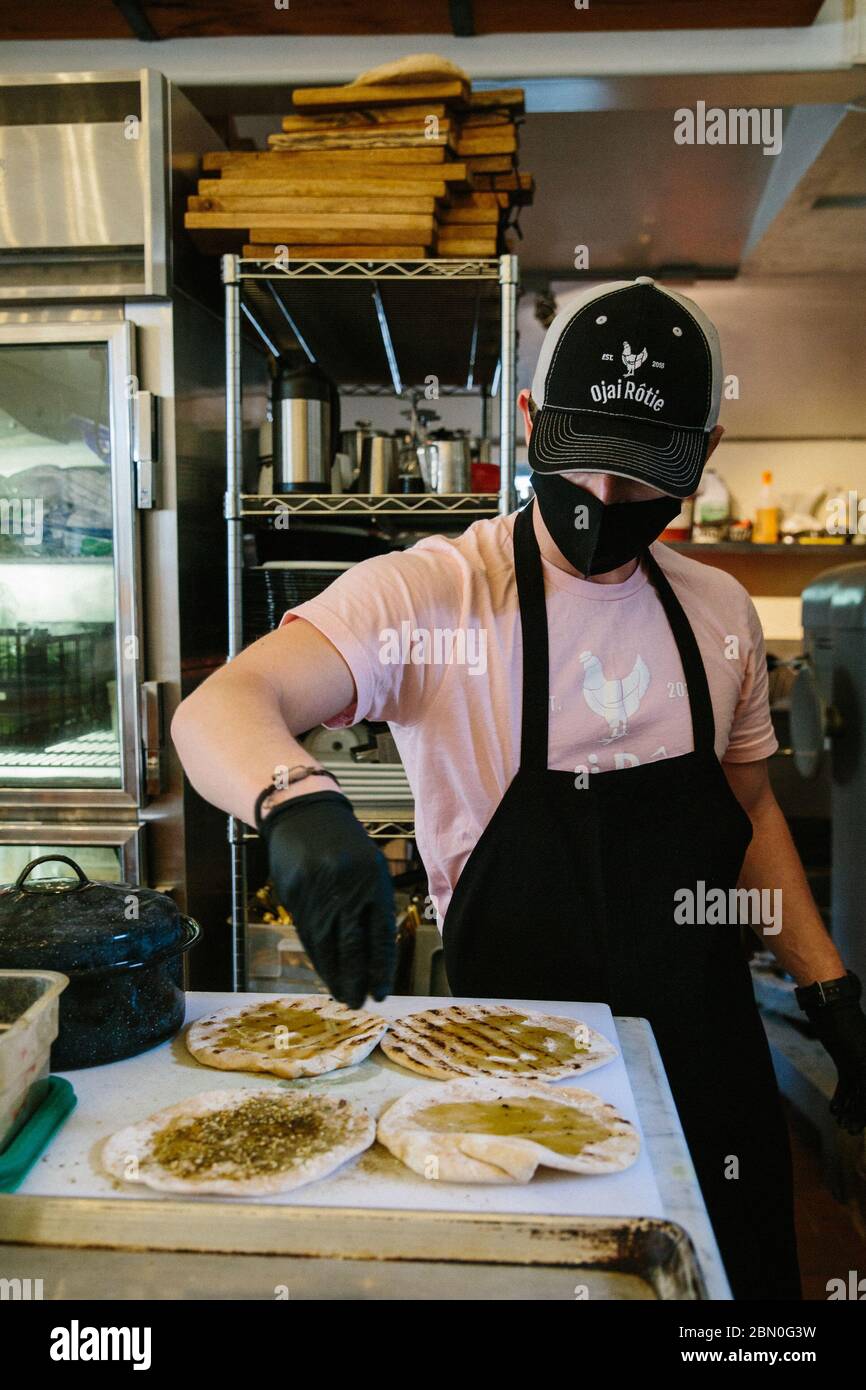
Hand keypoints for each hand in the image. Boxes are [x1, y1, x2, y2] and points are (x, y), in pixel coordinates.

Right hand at [262, 791, 396, 1010]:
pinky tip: (325, 972)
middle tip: (359, 1004)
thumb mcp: (369, 866)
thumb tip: (375, 955)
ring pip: (326, 946)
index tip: (381, 993)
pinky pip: (307, 934)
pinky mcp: (293, 894)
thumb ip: (372, 905)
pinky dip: (317, 957)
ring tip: (343, 996)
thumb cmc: (344, 845)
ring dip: (334, 976)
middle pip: (352, 946)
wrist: (304, 814)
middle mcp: (346, 888)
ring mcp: (317, 892)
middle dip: (356, 980)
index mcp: (373, 880)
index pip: (379, 935)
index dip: (380, 969)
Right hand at [798, 975, 865, 1134]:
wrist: (832, 1002)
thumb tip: (849, 1071)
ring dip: (853, 1113)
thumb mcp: (851, 1039)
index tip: (859, 1120)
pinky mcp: (851, 1059)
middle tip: (854, 1130)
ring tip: (847, 1129)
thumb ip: (853, 1056)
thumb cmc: (840, 1016)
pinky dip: (841, 1099)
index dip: (862, 1106)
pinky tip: (834, 1111)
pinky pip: (847, 1086)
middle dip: (860, 1114)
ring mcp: (861, 1061)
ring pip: (860, 1095)